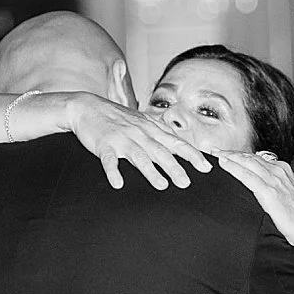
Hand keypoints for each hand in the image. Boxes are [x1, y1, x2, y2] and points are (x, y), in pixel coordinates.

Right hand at [66, 94, 211, 189]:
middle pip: (160, 152)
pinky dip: (113, 172)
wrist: (87, 107)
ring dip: (150, 171)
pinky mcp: (104, 145)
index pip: (176, 143)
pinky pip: (109, 160)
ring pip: (139, 156)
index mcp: (150, 129)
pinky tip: (118, 184)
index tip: (206, 167)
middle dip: (175, 167)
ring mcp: (122, 139)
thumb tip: (180, 140)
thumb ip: (160, 131)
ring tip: (162, 185)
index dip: (192, 155)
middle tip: (186, 183)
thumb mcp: (142, 121)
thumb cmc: (117, 117)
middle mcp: (139, 133)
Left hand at [215, 150, 293, 249]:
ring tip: (215, 152)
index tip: (230, 154)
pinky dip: (233, 168)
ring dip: (229, 156)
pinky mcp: (269, 191)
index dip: (243, 156)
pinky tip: (223, 164)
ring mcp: (274, 180)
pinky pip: (246, 176)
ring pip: (247, 162)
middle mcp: (280, 171)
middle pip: (251, 158)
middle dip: (232, 153)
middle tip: (216, 149)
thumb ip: (282, 188)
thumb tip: (273, 190)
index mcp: (285, 171)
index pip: (259, 159)